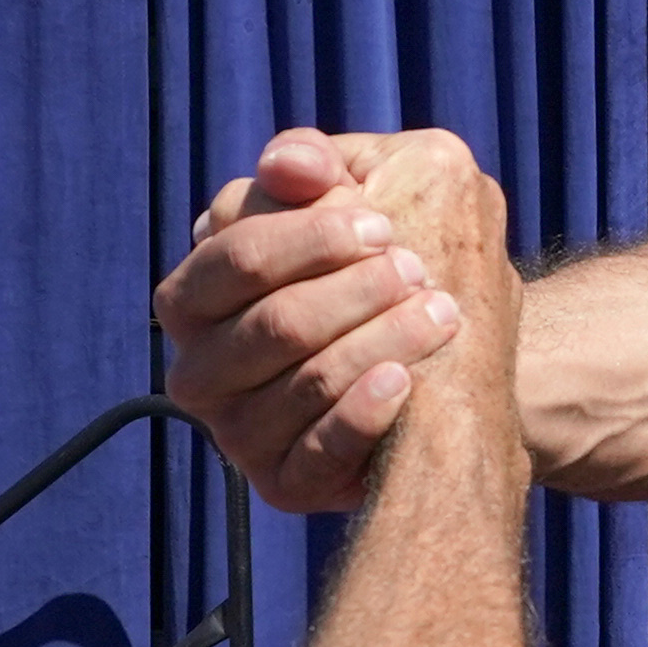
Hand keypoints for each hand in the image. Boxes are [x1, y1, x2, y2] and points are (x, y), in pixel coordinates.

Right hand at [157, 126, 510, 512]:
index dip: (312, 237)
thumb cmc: (391, 266)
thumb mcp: (367, 195)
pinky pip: (316, 453)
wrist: (451, 367)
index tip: (386, 225)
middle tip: (420, 272)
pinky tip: (405, 381)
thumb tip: (285, 163)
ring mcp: (237, 432)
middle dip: (355, 293)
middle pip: (273, 324)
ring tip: (440, 316)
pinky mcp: (283, 483)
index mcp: (196, 293)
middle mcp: (200, 367)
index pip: (236, 258)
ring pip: (303, 384)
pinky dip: (363, 413)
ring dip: (379, 342)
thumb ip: (320, 169)